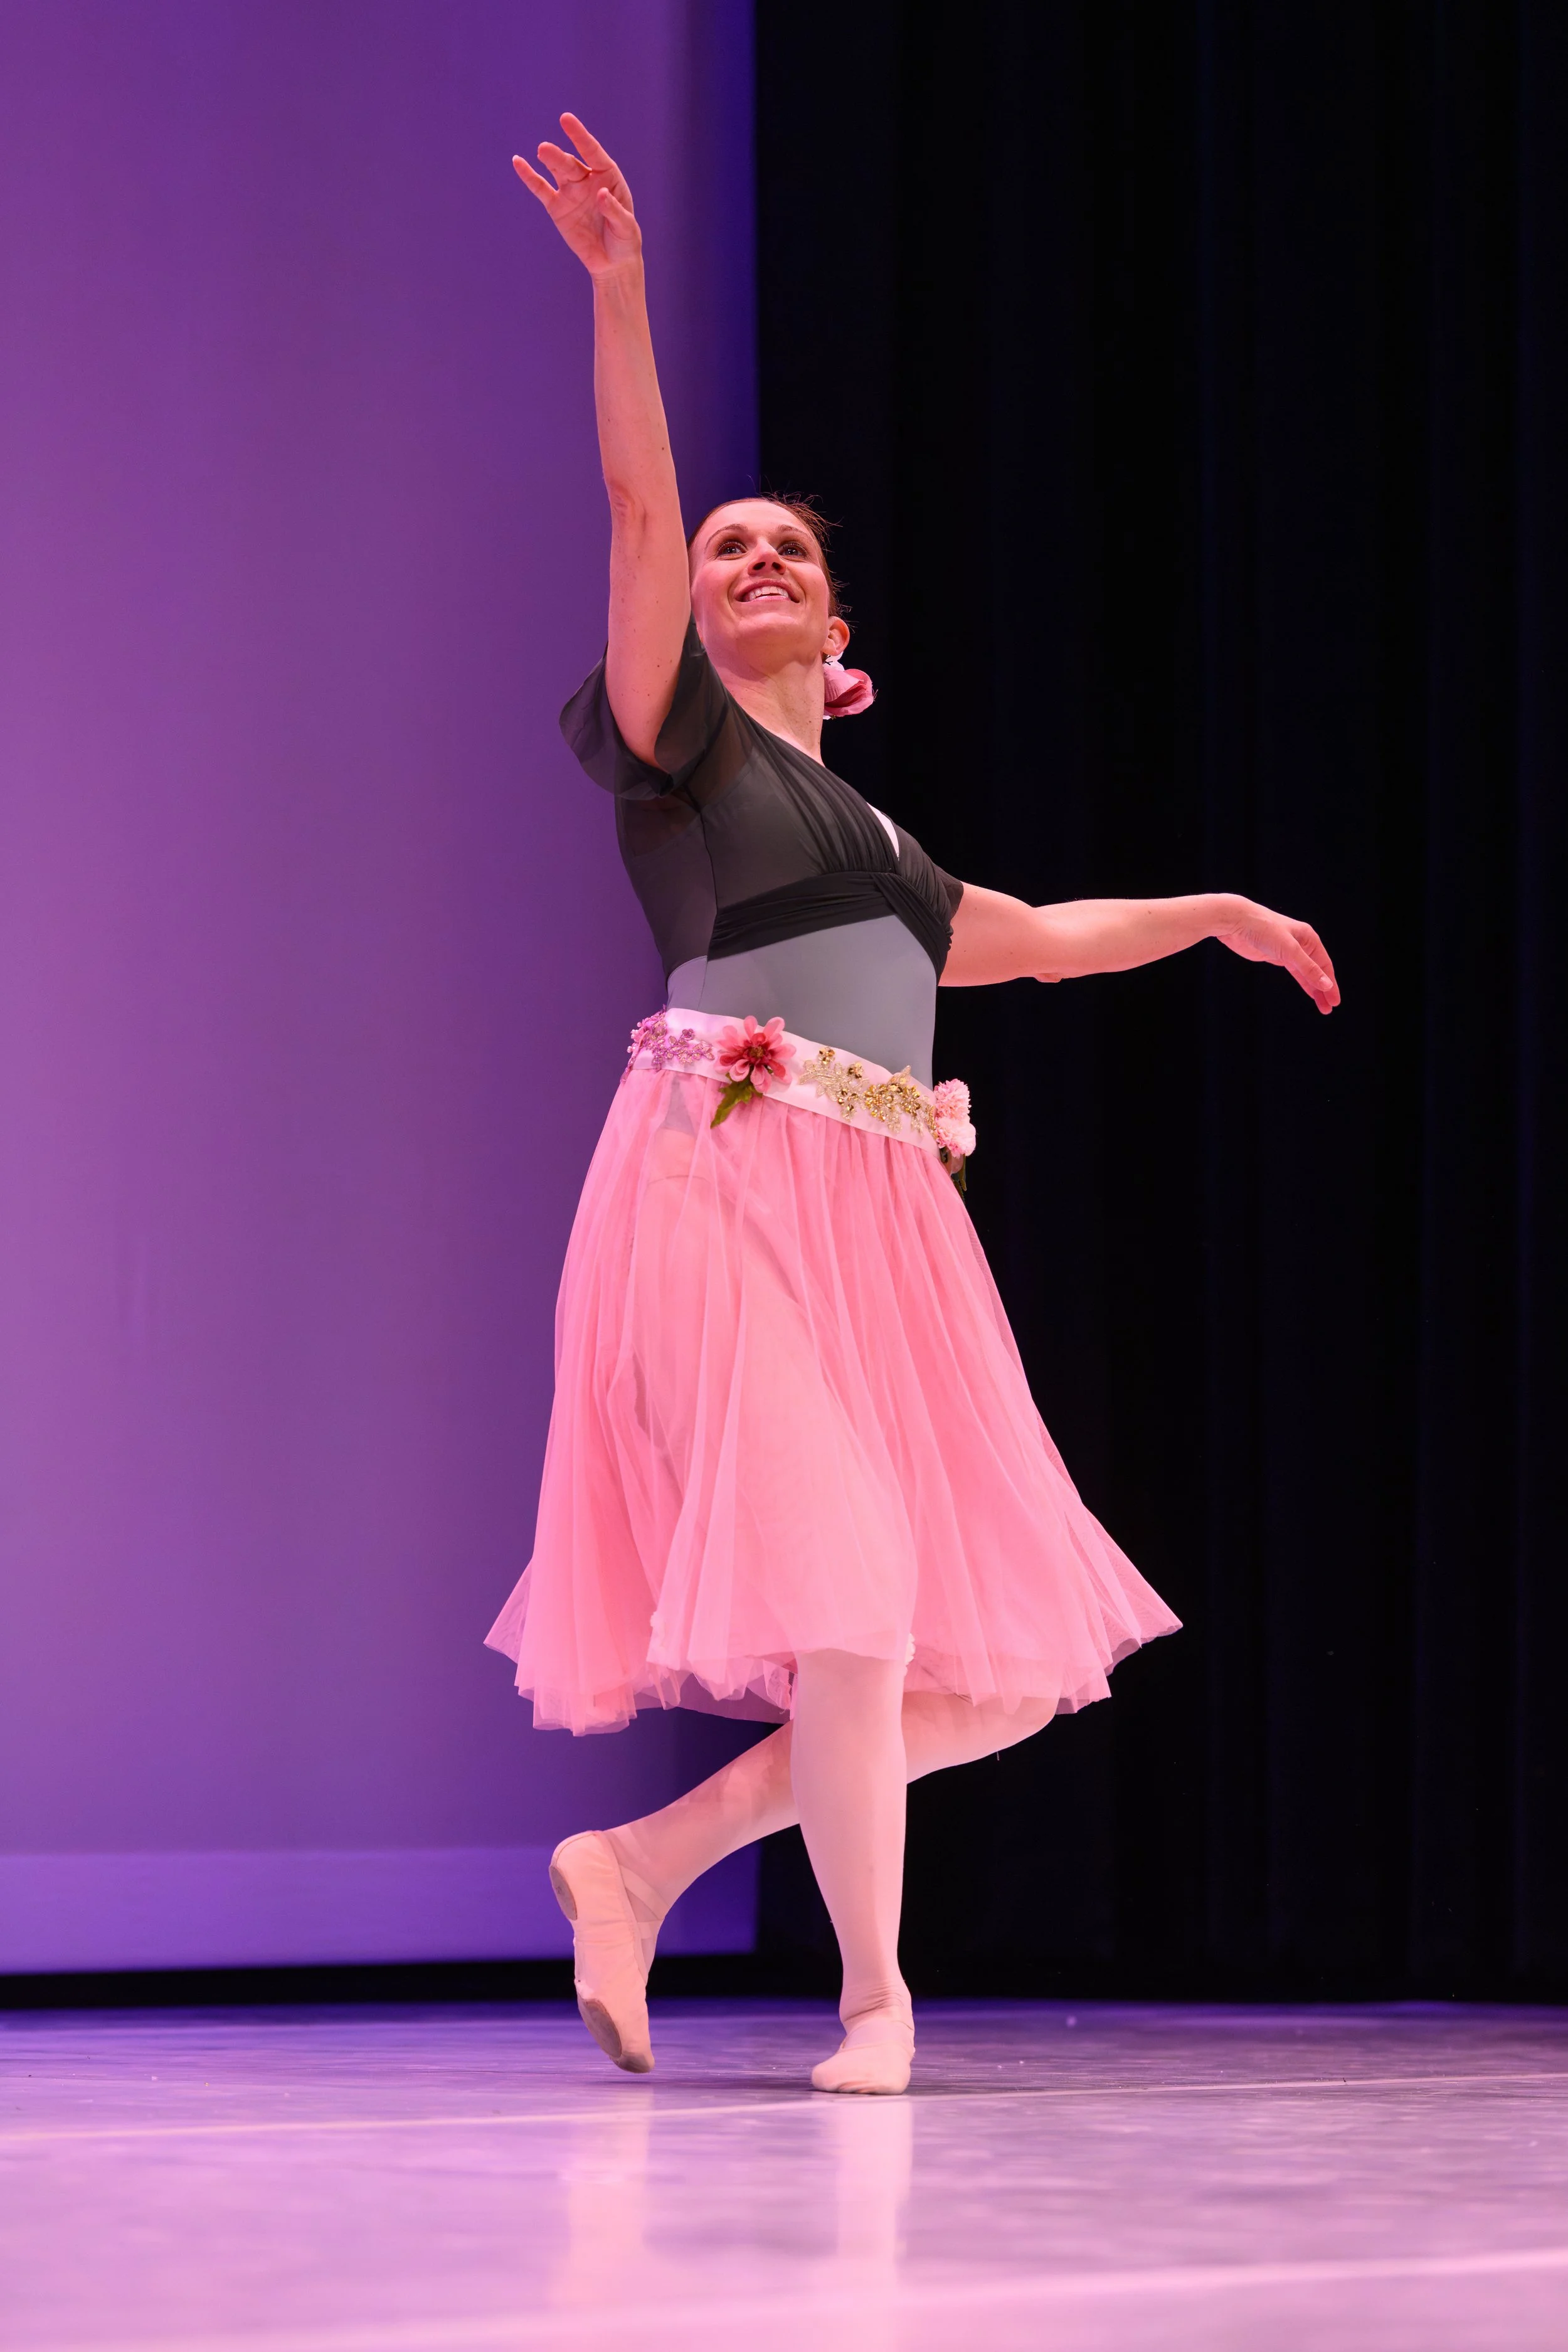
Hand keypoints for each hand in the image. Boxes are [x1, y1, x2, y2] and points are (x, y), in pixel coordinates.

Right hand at [512, 113, 640, 275]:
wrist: (612, 263)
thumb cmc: (624, 241)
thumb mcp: (626, 228)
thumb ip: (614, 211)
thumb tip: (600, 195)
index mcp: (608, 177)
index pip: (593, 152)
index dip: (580, 137)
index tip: (566, 120)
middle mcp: (588, 179)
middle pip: (571, 163)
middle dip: (559, 156)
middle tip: (545, 150)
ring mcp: (571, 191)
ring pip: (557, 171)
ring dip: (549, 161)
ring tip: (541, 152)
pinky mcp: (557, 207)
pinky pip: (541, 189)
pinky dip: (529, 176)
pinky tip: (518, 162)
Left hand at [1212, 897, 1339, 1013]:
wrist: (1237, 922)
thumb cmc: (1264, 929)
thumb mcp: (1289, 950)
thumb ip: (1308, 968)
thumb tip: (1326, 984)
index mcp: (1309, 937)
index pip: (1325, 965)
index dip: (1331, 984)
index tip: (1335, 1001)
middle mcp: (1301, 943)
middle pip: (1317, 970)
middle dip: (1324, 989)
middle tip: (1329, 1008)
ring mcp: (1288, 950)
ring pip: (1306, 973)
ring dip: (1314, 988)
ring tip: (1322, 1005)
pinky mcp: (1276, 956)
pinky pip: (1295, 971)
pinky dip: (1302, 982)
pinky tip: (1309, 991)